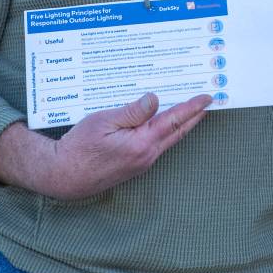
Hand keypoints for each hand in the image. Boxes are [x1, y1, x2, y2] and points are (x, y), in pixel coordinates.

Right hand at [0, 92, 211, 199]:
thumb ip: (132, 112)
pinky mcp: (134, 165)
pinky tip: (164, 123)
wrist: (63, 176)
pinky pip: (156, 145)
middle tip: (209, 102)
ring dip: (181, 125)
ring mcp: (141, 163)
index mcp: (142, 144)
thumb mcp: (103, 121)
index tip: (208, 97)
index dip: (192, 108)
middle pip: (177, 133)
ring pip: (168, 140)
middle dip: (195, 117)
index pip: (174, 122)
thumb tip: (155, 100)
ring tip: (192, 110)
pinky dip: (165, 132)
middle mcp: (146, 156)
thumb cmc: (79, 147)